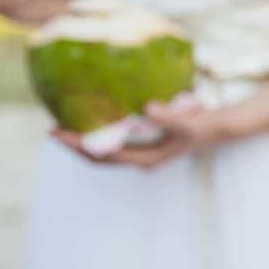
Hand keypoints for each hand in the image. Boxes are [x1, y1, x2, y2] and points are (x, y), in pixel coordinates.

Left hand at [53, 102, 236, 169]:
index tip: (62, 133)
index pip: (105, 155)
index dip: (81, 145)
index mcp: (147, 159)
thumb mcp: (186, 122)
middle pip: (99, 158)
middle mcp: (141, 159)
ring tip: (62, 128)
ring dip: (83, 142)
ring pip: (104, 153)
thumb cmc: (202, 126)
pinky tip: (89, 121)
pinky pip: (112, 143)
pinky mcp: (143, 144)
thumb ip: (168, 117)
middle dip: (75, 146)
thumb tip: (146, 108)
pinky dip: (97, 135)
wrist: (217, 128)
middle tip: (51, 131)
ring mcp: (141, 153)